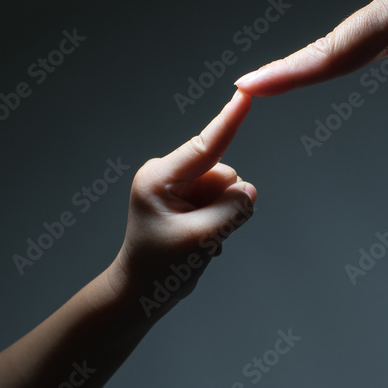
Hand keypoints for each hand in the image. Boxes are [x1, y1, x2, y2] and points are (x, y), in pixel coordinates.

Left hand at [111, 90, 256, 315]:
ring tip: (198, 241)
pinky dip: (217, 223)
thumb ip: (233, 210)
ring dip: (221, 217)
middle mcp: (167, 174)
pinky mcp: (185, 198)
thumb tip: (249, 191)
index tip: (246, 93)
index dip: (230, 119)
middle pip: (223, 174)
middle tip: (203, 236)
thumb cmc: (159, 270)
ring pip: (225, 189)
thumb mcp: (202, 241)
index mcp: (160, 178)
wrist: (139, 294)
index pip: (206, 146)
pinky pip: (220, 201)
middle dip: (225, 204)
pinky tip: (197, 243)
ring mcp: (176, 186)